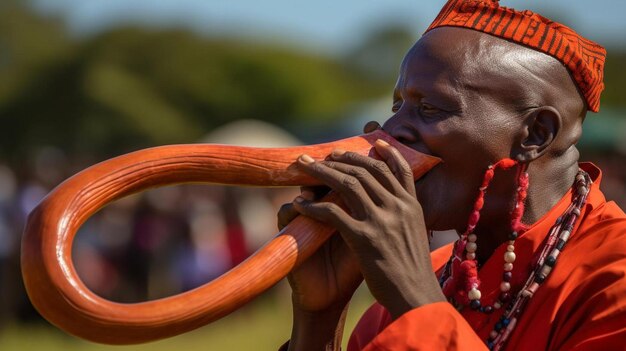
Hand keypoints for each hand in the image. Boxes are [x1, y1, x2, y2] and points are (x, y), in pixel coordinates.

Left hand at [293, 139, 444, 318]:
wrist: (415, 298)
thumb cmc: (413, 271)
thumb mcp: (416, 235)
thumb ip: (406, 215)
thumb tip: (397, 202)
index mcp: (412, 206)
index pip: (398, 169)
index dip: (385, 152)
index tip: (373, 140)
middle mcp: (398, 207)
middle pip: (367, 171)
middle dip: (343, 159)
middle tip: (326, 155)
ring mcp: (382, 221)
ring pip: (348, 184)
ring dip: (324, 173)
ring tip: (307, 168)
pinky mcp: (364, 238)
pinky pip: (332, 213)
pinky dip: (313, 206)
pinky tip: (300, 204)